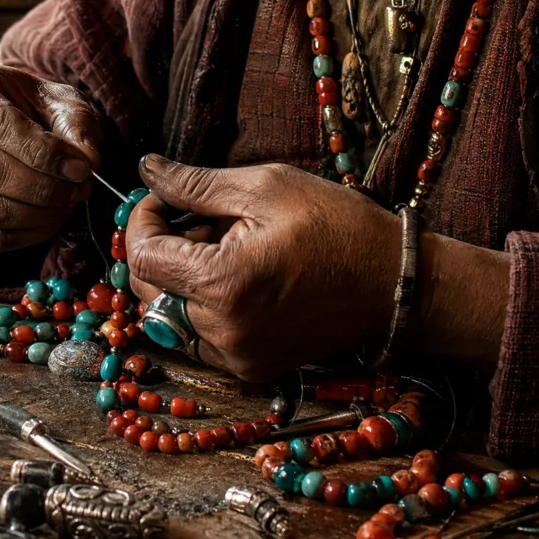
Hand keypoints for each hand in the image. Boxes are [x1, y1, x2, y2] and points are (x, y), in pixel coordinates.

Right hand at [0, 64, 101, 250]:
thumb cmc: (28, 107)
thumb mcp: (57, 99)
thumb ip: (76, 124)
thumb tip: (88, 162)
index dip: (44, 152)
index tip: (81, 167)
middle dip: (45, 186)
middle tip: (80, 187)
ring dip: (39, 214)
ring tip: (68, 201)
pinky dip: (28, 234)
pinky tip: (50, 217)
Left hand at [126, 156, 400, 379]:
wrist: (398, 285)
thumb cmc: (337, 226)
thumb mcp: (264, 187)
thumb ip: (194, 183)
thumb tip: (146, 170)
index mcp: (222, 283)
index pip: (140, 256)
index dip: (141, 220)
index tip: (161, 199)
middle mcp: (222, 332)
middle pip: (148, 290)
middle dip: (161, 249)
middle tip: (202, 219)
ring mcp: (237, 357)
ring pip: (169, 315)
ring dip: (180, 279)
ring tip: (226, 248)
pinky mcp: (252, 369)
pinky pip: (198, 338)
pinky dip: (201, 306)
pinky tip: (238, 278)